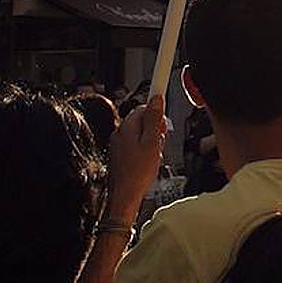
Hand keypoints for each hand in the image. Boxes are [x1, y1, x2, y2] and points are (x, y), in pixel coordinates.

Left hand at [107, 94, 166, 220]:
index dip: (156, 102)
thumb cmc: (137, 173)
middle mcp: (120, 132)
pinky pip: (136, 143)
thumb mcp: (152, 143)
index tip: (162, 85)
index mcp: (128, 127)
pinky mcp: (120, 154)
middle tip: (161, 140)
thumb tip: (156, 100)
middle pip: (143, 118)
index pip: (144, 105)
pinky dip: (145, 148)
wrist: (124, 197)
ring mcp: (119, 144)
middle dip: (155, 126)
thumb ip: (154, 120)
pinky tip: (149, 160)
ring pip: (141, 132)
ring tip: (154, 153)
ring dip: (151, 139)